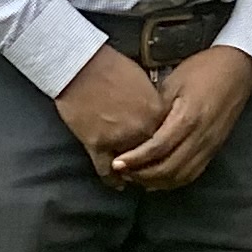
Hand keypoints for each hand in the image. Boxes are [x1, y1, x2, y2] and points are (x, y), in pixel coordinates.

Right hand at [52, 45, 166, 182]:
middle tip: (155, 174)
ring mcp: (120, 139)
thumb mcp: (145, 84)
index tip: (169, 156)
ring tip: (136, 178)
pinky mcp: (97, 144)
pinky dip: (112, 180)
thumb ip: (156, 105)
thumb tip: (161, 118)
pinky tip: (117, 184)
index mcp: (157, 113)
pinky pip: (107, 170)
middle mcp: (143, 129)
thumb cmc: (113, 69)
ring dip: (134, 175)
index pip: (170, 140)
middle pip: (154, 157)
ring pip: (132, 168)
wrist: (82, 67)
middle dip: (155, 166)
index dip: (169, 150)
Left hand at [112, 46, 251, 190]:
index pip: (158, 148)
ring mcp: (210, 145)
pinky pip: (192, 173)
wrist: (238, 69)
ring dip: (156, 181)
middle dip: (142, 174)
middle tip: (121, 172)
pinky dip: (172, 180)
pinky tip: (158, 178)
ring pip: (181, 176)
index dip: (135, 159)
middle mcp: (201, 136)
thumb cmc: (202, 70)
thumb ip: (155, 109)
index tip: (116, 163)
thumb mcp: (173, 83)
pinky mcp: (214, 148)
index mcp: (188, 118)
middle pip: (169, 168)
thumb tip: (134, 131)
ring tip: (137, 176)